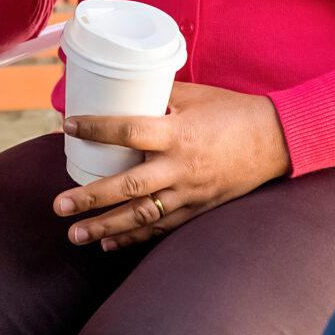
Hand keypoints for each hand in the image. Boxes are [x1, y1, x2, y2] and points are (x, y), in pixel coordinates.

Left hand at [52, 82, 291, 250]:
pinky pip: (161, 227)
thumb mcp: (194, 95)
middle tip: (59, 207)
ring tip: (75, 235)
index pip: (129, 131)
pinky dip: (134, 237)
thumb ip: (158, 96)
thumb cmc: (232, 111)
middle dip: (91, 199)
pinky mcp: (198, 208)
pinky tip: (108, 243)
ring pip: (142, 215)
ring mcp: (190, 192)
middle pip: (128, 186)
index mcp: (179, 133)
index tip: (68, 127)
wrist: (276, 140)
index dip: (96, 129)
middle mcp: (181, 166)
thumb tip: (119, 90)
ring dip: (106, 228)